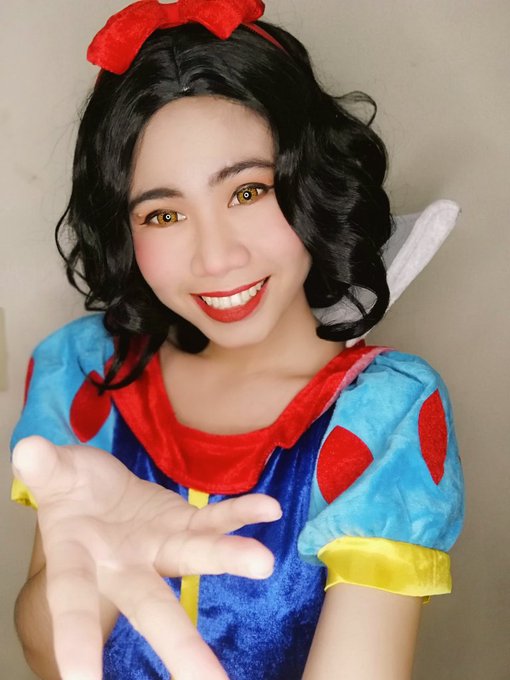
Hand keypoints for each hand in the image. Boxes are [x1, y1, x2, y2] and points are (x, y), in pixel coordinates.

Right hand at [13, 436, 281, 679]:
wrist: (95, 487)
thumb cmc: (68, 491)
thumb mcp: (53, 476)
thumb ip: (46, 468)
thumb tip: (27, 450)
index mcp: (78, 561)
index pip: (72, 602)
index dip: (76, 638)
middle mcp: (124, 565)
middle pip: (151, 605)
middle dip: (181, 644)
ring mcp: (160, 545)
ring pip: (194, 556)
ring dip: (227, 558)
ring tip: (263, 562)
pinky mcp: (184, 523)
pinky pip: (213, 518)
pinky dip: (240, 513)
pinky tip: (269, 508)